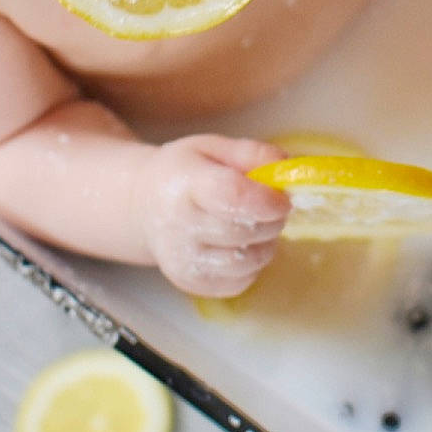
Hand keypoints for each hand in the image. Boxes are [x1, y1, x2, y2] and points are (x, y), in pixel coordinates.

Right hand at [139, 134, 290, 296]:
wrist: (144, 207)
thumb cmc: (185, 173)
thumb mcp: (214, 148)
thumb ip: (254, 154)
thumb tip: (287, 171)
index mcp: (186, 184)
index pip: (232, 196)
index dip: (267, 200)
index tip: (282, 198)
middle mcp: (179, 226)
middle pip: (243, 232)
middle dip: (271, 220)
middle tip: (272, 208)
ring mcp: (182, 260)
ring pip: (245, 263)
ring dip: (264, 245)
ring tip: (256, 227)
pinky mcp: (190, 283)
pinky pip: (239, 283)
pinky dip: (251, 266)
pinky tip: (242, 247)